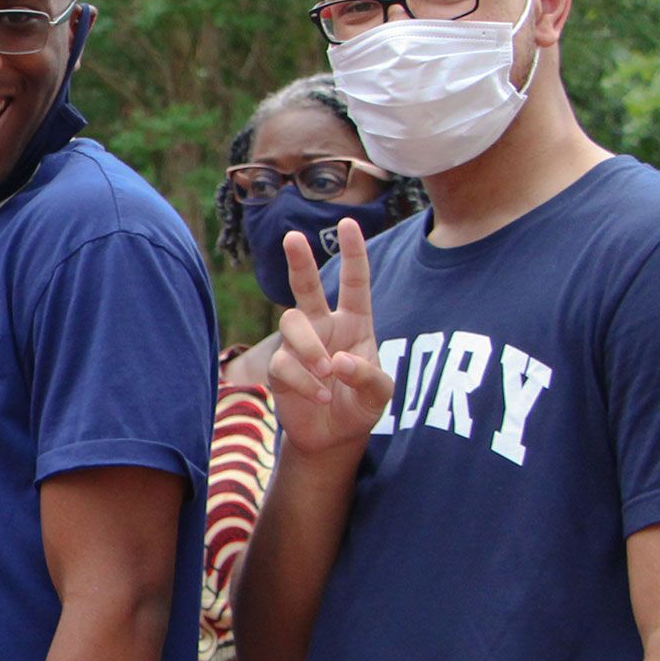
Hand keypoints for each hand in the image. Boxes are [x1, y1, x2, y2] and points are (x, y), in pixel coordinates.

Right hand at [267, 219, 393, 456]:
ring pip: (291, 323)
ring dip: (309, 347)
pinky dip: (303, 380)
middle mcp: (324, 326)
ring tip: (325, 373)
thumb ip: (367, 376)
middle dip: (300, 261)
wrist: (334, 437)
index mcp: (355, 322)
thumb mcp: (380, 394)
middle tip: (293, 237)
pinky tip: (318, 396)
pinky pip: (283, 363)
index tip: (348, 223)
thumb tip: (338, 362)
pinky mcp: (279, 368)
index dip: (353, 253)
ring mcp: (298, 345)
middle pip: (306, 286)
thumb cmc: (361, 406)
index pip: (355, 282)